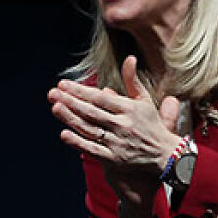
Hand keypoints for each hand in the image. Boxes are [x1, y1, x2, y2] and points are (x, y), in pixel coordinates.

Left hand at [48, 55, 180, 209]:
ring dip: (70, 118)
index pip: (101, 98)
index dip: (81, 91)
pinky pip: (93, 149)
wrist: (164, 155)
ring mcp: (118, 143)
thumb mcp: (145, 100)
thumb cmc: (151, 125)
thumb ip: (133, 80)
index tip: (64, 84)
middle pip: (92, 112)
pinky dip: (78, 142)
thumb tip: (130, 58)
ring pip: (90, 129)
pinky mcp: (114, 159)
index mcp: (130, 109)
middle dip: (71, 102)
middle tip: (52, 93)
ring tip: (55, 107)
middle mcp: (123, 125)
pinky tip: (64, 134)